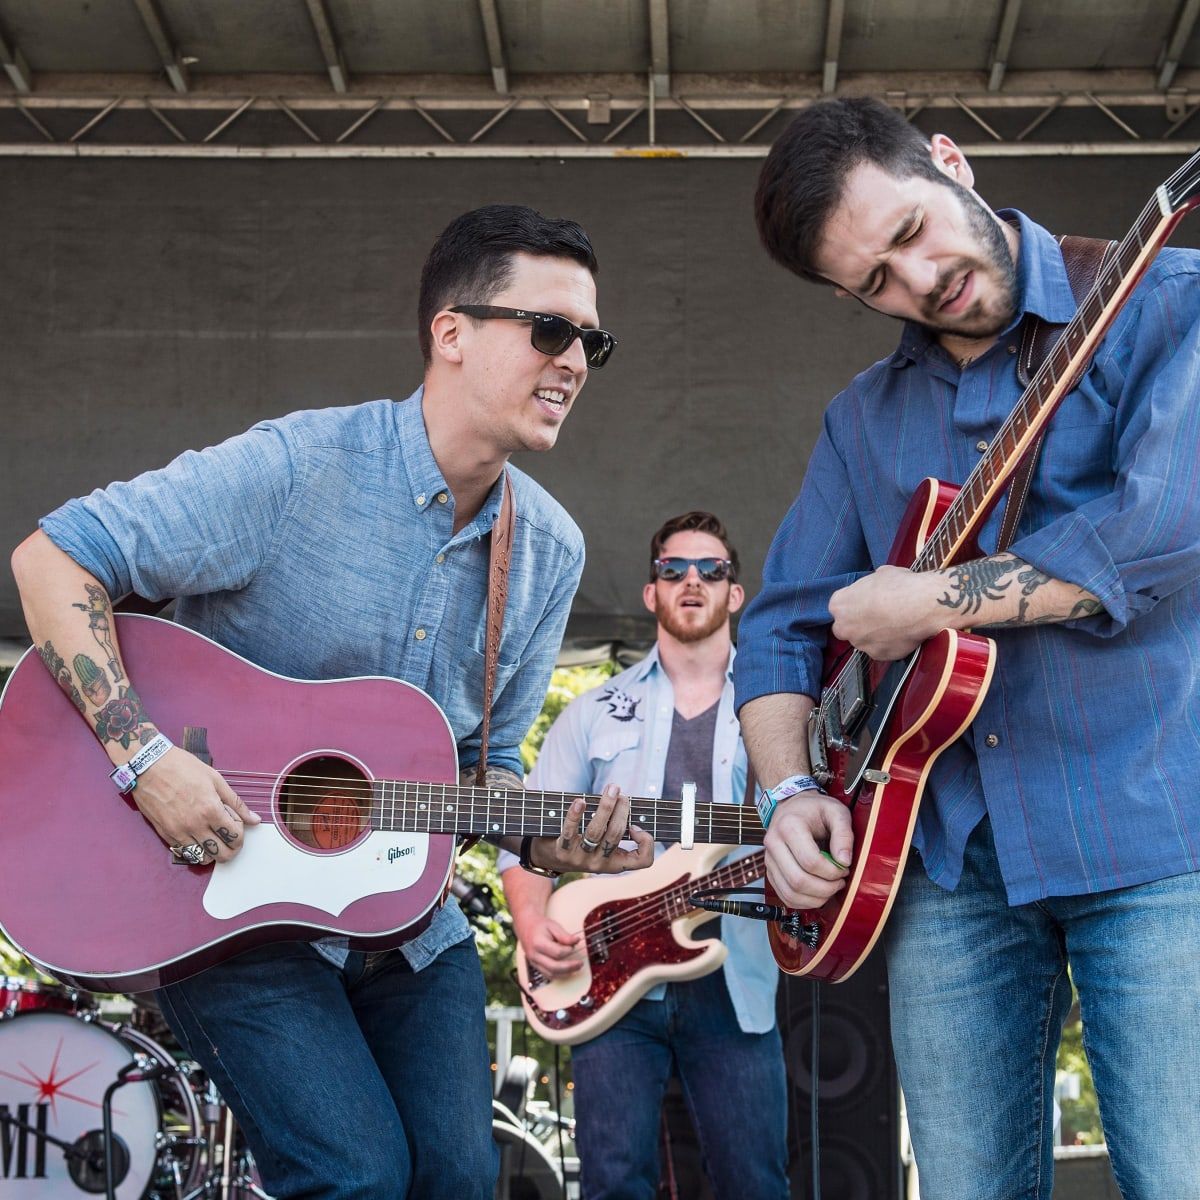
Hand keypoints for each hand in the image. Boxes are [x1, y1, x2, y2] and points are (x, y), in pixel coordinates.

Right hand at [131, 747, 260, 862]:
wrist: (149, 765)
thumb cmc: (182, 767)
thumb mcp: (215, 779)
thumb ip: (236, 802)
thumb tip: (255, 819)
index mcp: (210, 809)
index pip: (234, 837)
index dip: (241, 835)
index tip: (237, 826)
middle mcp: (195, 825)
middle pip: (221, 854)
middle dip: (231, 849)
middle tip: (230, 838)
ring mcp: (178, 832)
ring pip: (202, 857)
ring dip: (213, 852)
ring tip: (214, 839)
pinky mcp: (164, 834)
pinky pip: (184, 852)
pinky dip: (195, 850)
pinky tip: (198, 839)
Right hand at [515, 913, 583, 980]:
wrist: (526, 925)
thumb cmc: (539, 925)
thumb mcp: (553, 926)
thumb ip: (564, 936)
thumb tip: (576, 941)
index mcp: (538, 943)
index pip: (557, 953)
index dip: (568, 951)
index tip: (574, 946)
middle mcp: (534, 955)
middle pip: (554, 967)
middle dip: (569, 967)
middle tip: (580, 964)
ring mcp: (533, 962)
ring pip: (550, 974)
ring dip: (565, 974)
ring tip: (576, 968)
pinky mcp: (535, 966)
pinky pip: (547, 975)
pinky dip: (558, 975)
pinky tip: (567, 971)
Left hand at [532, 784, 654, 874]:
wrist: (549, 857)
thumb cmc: (583, 842)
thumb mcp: (603, 843)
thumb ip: (616, 827)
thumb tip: (625, 802)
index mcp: (615, 863)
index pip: (642, 861)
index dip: (647, 843)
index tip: (637, 826)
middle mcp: (599, 864)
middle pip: (615, 835)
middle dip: (621, 811)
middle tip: (621, 794)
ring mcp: (580, 859)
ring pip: (596, 831)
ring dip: (606, 807)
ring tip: (611, 789)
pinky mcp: (562, 852)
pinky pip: (570, 831)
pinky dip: (576, 815)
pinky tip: (580, 801)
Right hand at [764, 792, 853, 908]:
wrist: (793, 806)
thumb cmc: (815, 809)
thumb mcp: (836, 812)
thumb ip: (844, 834)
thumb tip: (844, 861)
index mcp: (789, 826)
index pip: (810, 861)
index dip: (832, 872)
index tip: (844, 868)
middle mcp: (773, 843)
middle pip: (798, 880)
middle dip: (825, 889)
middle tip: (840, 882)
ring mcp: (769, 859)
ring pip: (790, 892)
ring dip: (815, 898)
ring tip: (830, 889)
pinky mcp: (770, 871)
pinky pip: (784, 896)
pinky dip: (803, 902)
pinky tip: (817, 894)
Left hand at [829, 566, 943, 660]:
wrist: (921, 605)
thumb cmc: (899, 585)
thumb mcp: (882, 574)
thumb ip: (872, 584)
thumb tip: (878, 583)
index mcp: (839, 604)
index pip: (839, 606)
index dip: (854, 604)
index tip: (866, 602)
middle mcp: (844, 627)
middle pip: (846, 628)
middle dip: (857, 624)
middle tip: (876, 616)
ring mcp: (861, 644)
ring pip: (864, 641)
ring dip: (874, 635)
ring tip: (895, 624)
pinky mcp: (879, 655)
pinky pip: (882, 650)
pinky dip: (890, 645)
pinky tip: (903, 634)